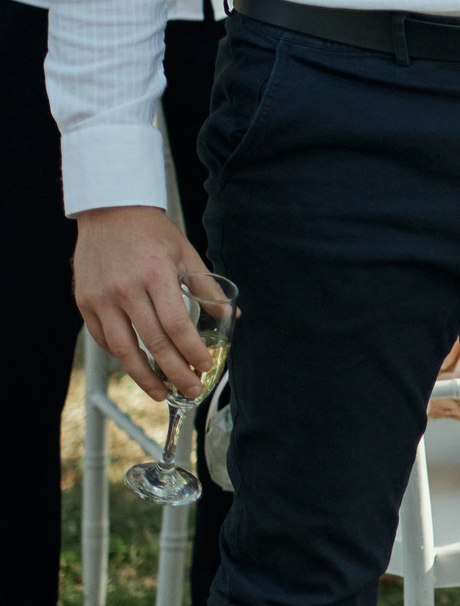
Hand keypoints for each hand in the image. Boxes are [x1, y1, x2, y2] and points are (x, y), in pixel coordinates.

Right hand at [74, 206, 218, 401]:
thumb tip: (230, 316)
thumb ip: (206, 287)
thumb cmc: (153, 233)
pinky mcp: (84, 302)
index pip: (176, 324)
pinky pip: (103, 339)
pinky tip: (137, 366)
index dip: (191, 351)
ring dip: (143, 376)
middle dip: (174, 372)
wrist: (110, 212)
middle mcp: (126, 289)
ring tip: (162, 393)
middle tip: (190, 390)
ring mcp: (101, 298)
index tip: (205, 367)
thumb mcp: (186, 253)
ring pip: (122, 348)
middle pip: (152, 342)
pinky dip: (121, 356)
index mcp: (156, 275)